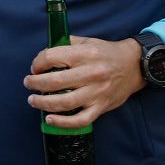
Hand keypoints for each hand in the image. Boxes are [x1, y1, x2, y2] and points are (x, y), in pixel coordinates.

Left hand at [25, 37, 145, 128]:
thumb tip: (42, 56)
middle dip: (35, 83)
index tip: (35, 68)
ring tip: (33, 100)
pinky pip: (81, 120)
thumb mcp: (87, 42)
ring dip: (43, 103)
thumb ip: (65, 44)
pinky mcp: (102, 107)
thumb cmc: (107, 53)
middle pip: (55, 81)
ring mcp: (97, 92)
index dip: (38, 63)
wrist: (135, 66)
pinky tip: (50, 119)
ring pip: (65, 102)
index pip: (52, 58)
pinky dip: (63, 122)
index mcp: (85, 54)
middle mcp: (91, 73)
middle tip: (28, 83)